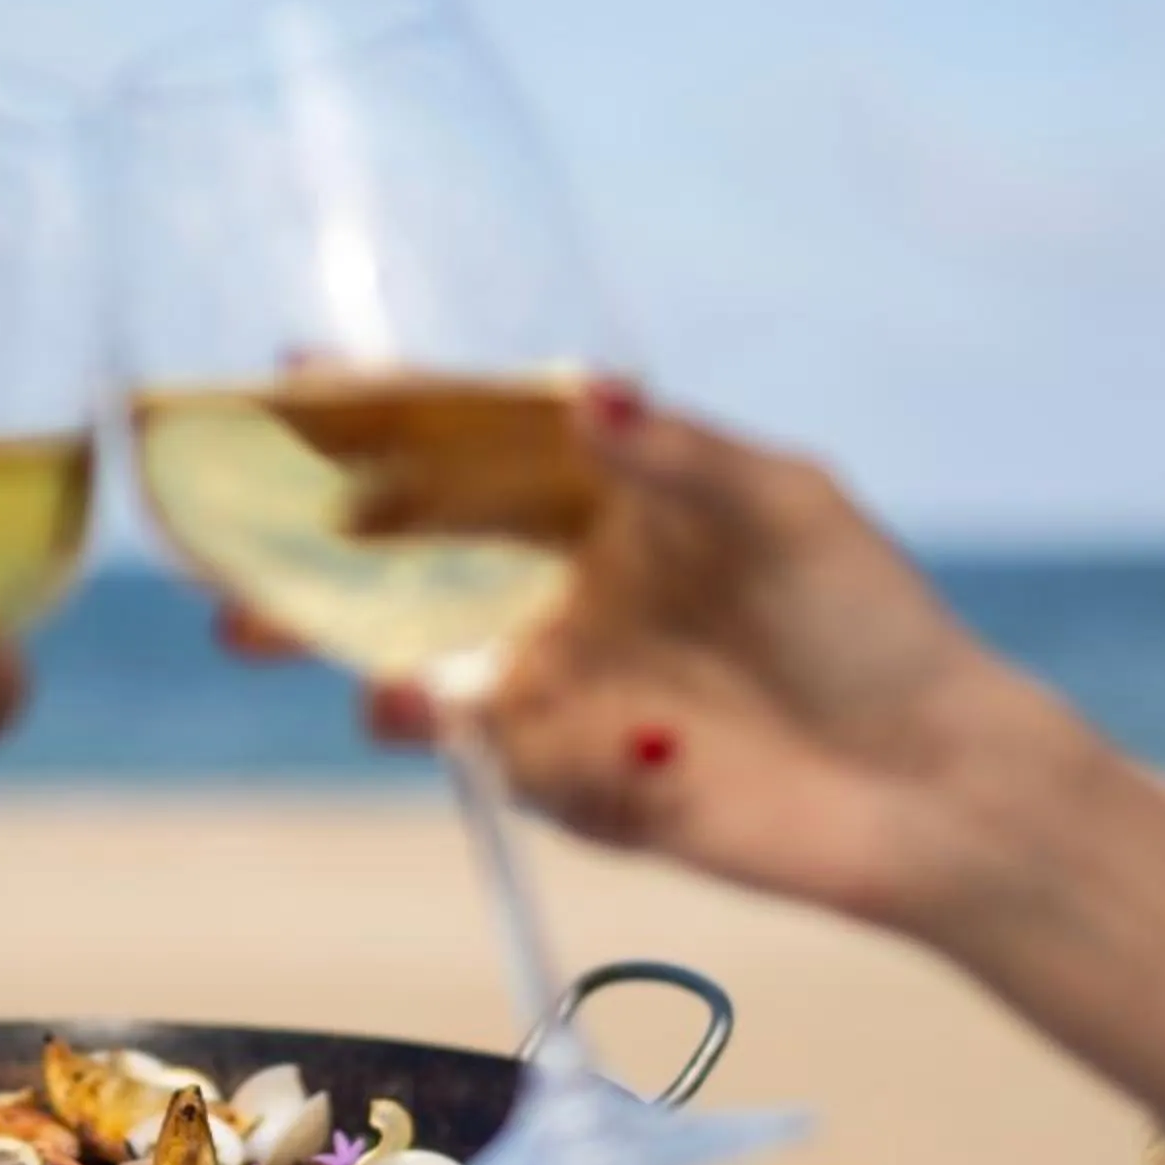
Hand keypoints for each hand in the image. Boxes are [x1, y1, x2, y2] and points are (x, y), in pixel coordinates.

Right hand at [222, 380, 1067, 928]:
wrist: (934, 787)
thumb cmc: (871, 625)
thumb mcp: (783, 503)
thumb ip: (673, 453)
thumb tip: (577, 390)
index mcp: (596, 506)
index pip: (462, 450)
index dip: (375, 415)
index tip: (289, 375)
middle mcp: (556, 596)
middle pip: (402, 574)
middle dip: (308, 575)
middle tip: (229, 579)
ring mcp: (559, 694)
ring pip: (427, 676)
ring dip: (377, 676)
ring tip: (375, 683)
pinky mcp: (578, 788)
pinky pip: (516, 765)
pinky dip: (526, 748)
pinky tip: (572, 732)